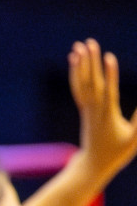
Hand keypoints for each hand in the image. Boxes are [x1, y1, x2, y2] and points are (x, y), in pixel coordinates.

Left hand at [69, 39, 136, 178]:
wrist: (92, 163)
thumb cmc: (117, 153)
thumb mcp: (134, 140)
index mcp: (108, 115)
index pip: (108, 91)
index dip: (109, 74)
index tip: (109, 56)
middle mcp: (94, 109)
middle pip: (92, 82)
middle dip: (91, 62)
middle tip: (91, 42)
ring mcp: (87, 108)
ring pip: (82, 83)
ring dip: (80, 64)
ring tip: (79, 45)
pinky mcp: (84, 108)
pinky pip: (78, 88)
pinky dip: (75, 73)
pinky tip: (74, 60)